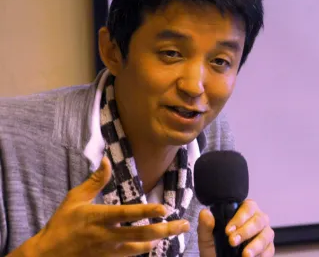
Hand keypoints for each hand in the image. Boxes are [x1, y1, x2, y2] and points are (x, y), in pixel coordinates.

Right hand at [13, 157, 190, 256]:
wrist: (47, 254)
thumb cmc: (62, 223)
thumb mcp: (75, 198)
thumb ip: (95, 181)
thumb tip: (106, 159)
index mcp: (98, 217)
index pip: (126, 214)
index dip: (146, 213)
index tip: (164, 209)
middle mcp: (106, 235)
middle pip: (140, 235)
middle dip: (164, 230)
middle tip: (183, 225)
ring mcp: (108, 251)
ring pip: (139, 249)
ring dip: (158, 241)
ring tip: (173, 233)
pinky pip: (130, 256)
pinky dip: (144, 250)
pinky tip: (155, 243)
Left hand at [197, 199, 274, 256]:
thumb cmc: (214, 248)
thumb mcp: (206, 238)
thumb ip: (205, 225)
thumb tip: (205, 213)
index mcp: (243, 212)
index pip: (248, 207)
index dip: (239, 218)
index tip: (228, 230)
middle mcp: (257, 220)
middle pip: (259, 220)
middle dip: (246, 231)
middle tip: (233, 241)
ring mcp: (264, 233)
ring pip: (266, 234)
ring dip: (255, 245)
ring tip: (245, 254)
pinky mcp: (268, 248)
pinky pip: (269, 249)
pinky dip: (261, 254)